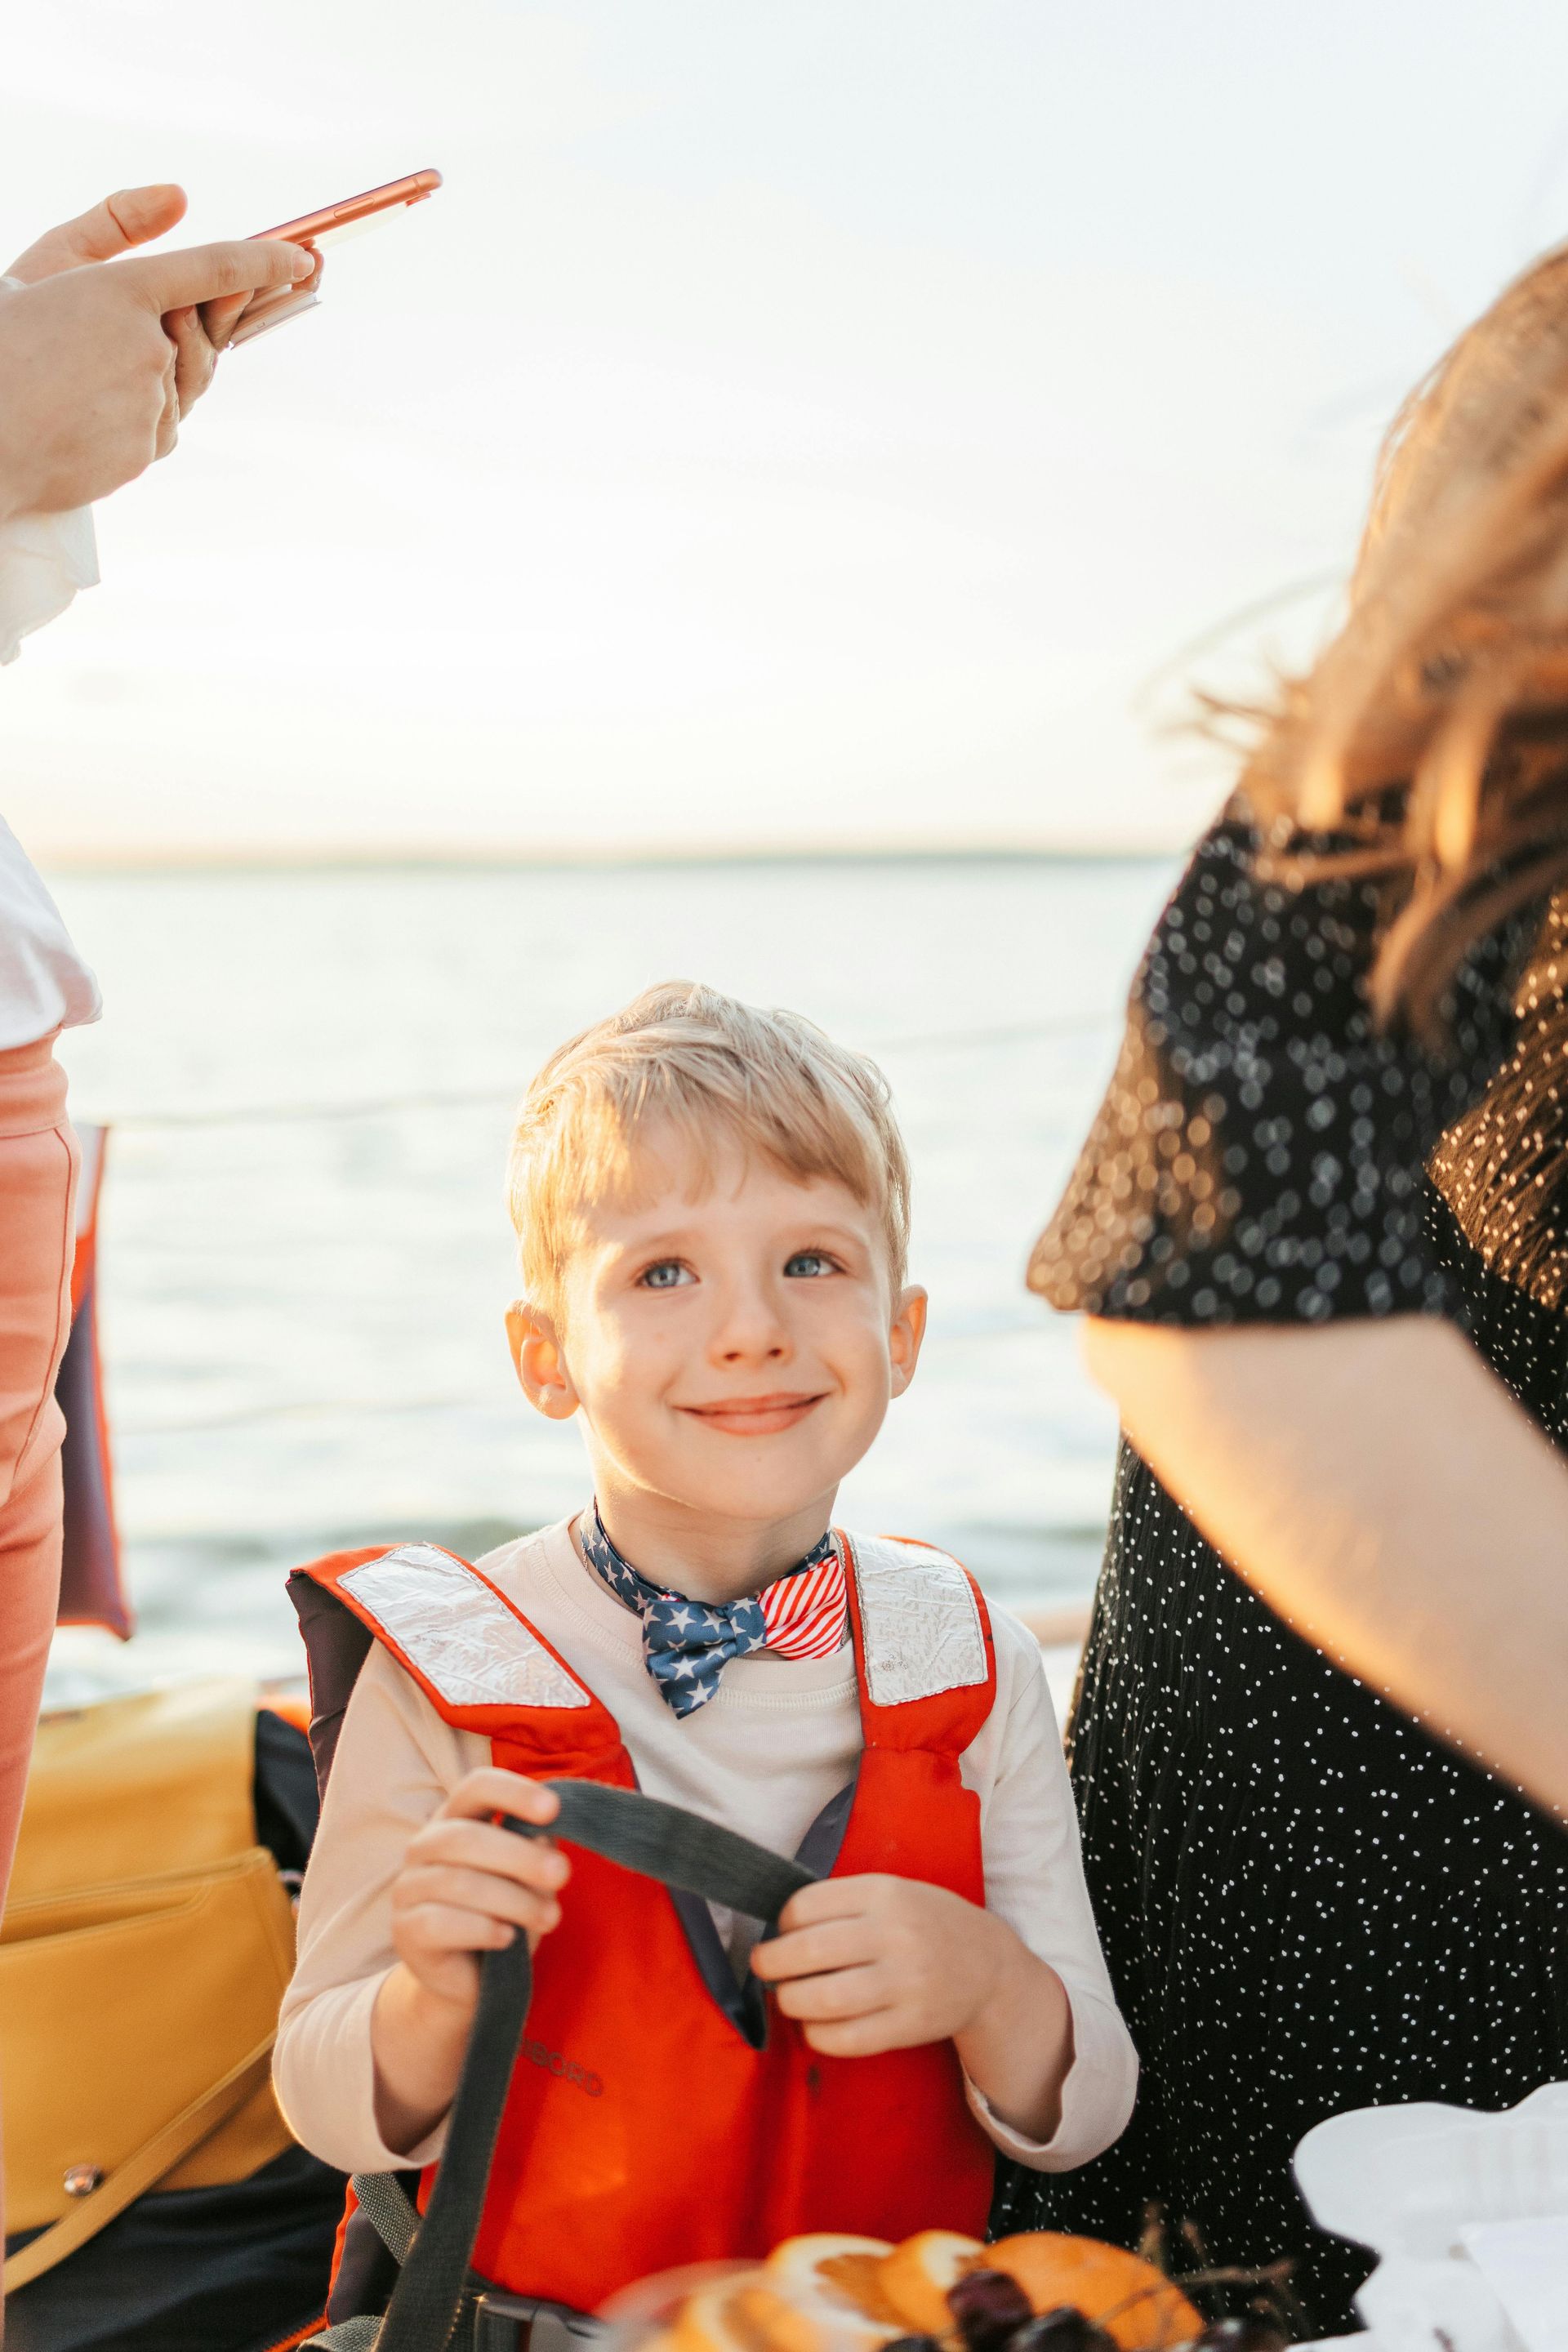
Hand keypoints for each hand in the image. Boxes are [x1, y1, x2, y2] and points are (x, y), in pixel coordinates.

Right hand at [0, 207, 314, 517]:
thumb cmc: (0, 346)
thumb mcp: (44, 266)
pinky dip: (133, 417)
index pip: (214, 268)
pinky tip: (84, 415)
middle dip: (172, 337)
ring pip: (180, 385)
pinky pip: (162, 427)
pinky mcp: (144, 451)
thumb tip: (179, 196)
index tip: (303, 260)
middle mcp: (144, 346)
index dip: (266, 261)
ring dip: (146, 378)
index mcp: (117, 290)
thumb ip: (111, 225)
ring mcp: (148, 403)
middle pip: (198, 338)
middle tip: (114, 344)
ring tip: (83, 380)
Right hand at [388, 1768, 568, 2016]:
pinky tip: (506, 1938)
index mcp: (456, 1818)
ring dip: (512, 1900)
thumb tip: (544, 1840)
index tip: (553, 1808)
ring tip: (549, 1918)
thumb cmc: (506, 1912)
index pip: (476, 1787)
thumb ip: (534, 1853)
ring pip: (458, 1882)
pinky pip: (440, 1923)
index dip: (513, 1792)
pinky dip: (481, 1929)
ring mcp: (408, 1888)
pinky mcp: (404, 1931)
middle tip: (563, 1875)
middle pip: (466, 1836)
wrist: (472, 1978)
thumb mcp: (528, 1878)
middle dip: (520, 1856)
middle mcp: (424, 1846)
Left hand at [751, 1873, 1012, 2055]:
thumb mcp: (892, 1891)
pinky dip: (817, 2034)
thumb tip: (778, 1929)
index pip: (806, 1905)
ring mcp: (905, 1983)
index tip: (782, 1931)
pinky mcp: (910, 2026)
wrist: (987, 1965)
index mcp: (884, 1893)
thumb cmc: (925, 1923)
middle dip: (771, 1962)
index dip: (782, 1921)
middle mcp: (894, 1935)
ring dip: (790, 2000)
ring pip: (823, 1998)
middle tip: (764, 1967)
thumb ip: (841, 1902)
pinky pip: (847, 2038)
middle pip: (808, 1951)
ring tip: (788, 1996)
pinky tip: (815, 2024)